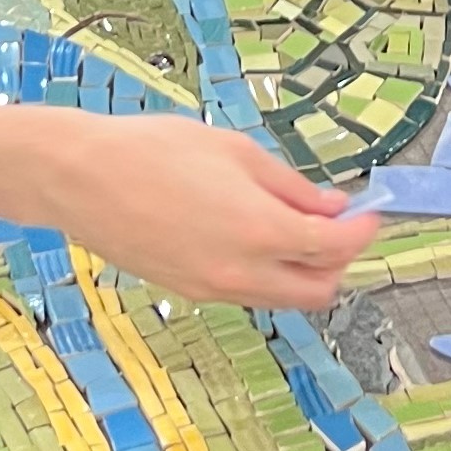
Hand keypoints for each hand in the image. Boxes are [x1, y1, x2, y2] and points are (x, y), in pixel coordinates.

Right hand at [19, 114, 376, 309]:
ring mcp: (214, 288)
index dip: (361, 230)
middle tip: (338, 223)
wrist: (80, 178)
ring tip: (295, 224)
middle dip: (338, 261)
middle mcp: (242, 272)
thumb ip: (290, 186)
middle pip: (318, 291)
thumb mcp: (235, 152)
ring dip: (303, 271)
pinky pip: (248, 293)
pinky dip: (267, 274)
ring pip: (282, 298)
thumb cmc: (154, 151)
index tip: (369, 211)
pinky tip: (254, 235)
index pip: (335, 248)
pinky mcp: (189, 291)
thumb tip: (331, 207)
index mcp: (261, 232)